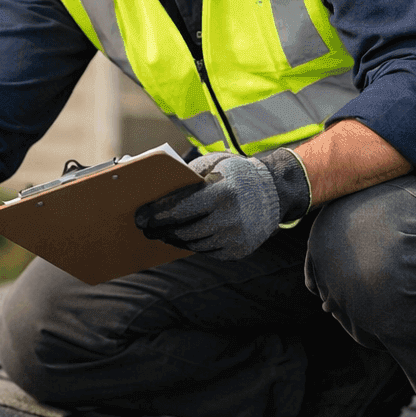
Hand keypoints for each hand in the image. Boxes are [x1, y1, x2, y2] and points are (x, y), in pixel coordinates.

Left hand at [135, 148, 310, 260]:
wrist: (275, 192)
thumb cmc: (236, 175)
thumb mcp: (215, 165)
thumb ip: (189, 177)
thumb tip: (156, 191)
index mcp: (221, 192)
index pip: (180, 208)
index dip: (156, 214)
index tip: (140, 217)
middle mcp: (230, 217)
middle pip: (183, 230)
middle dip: (161, 230)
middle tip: (146, 229)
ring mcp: (235, 237)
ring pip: (194, 244)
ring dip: (174, 239)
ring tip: (162, 234)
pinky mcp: (239, 251)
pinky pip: (208, 251)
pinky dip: (194, 245)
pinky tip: (184, 238)